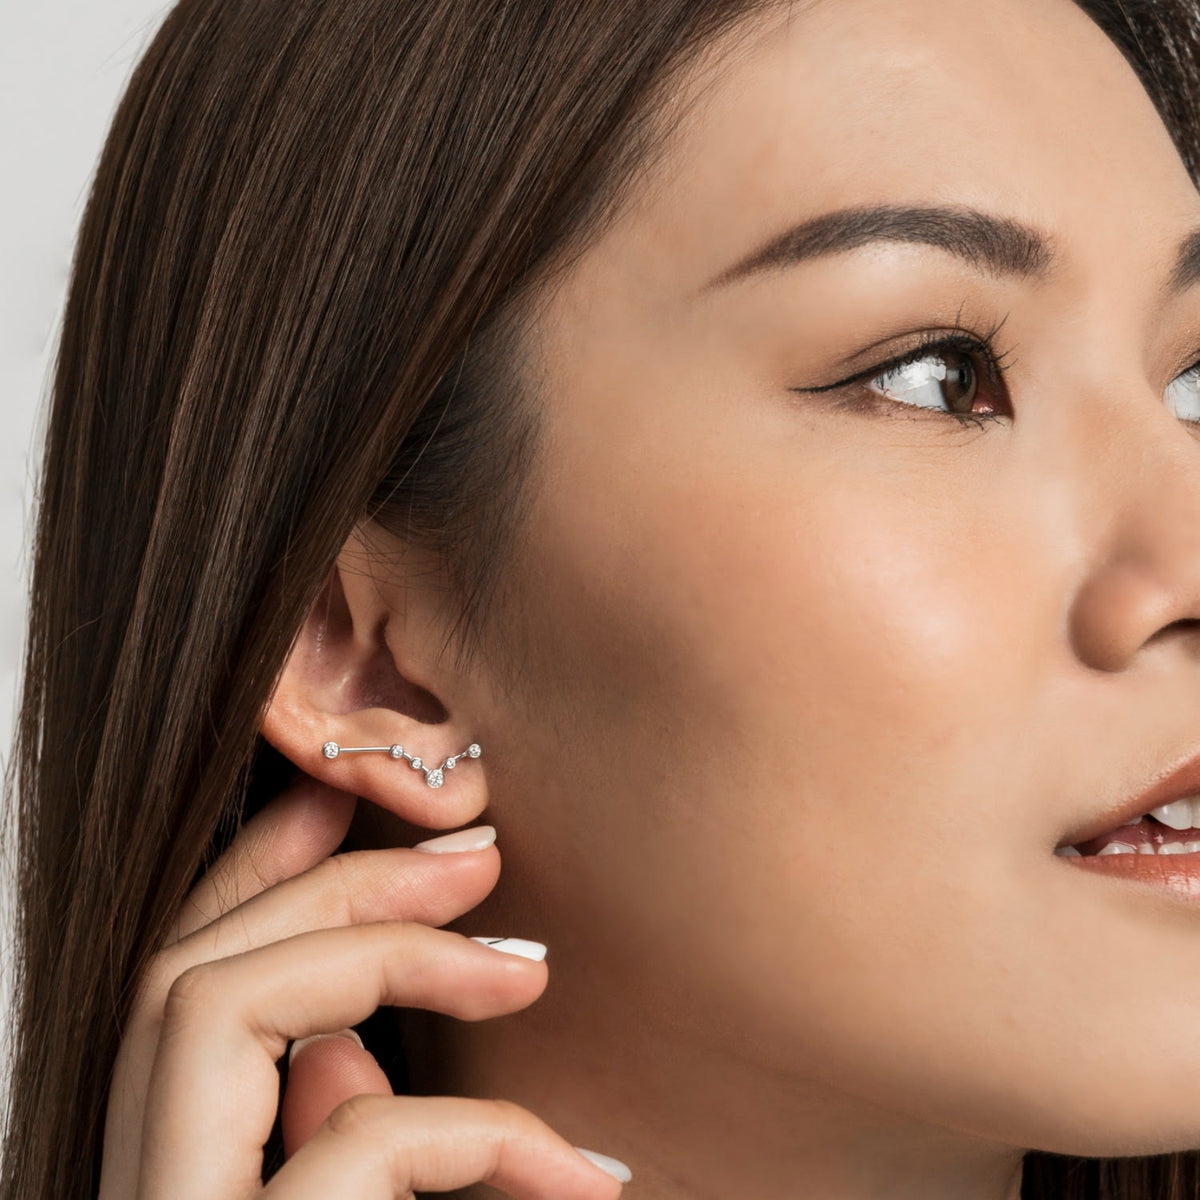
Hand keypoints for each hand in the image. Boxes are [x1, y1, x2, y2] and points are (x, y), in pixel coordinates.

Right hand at [96, 772, 626, 1198]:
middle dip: (333, 881)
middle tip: (478, 854)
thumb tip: (342, 1049)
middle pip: (183, 967)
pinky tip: (573, 1172)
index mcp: (162, 1165)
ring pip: (213, 1008)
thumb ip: (321, 1132)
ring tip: (530, 973)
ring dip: (389, 955)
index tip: (337, 787)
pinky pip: (349, 1138)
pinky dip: (470, 1132)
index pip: (171, 980)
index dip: (249, 869)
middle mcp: (129, 1184)